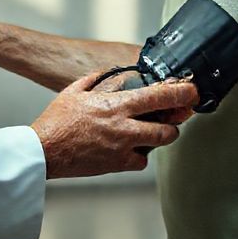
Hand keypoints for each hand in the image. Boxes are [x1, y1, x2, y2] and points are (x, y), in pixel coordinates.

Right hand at [30, 73, 198, 178]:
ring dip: (162, 136)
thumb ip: (95, 79)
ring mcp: (122, 147)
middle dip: (178, 121)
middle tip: (180, 116)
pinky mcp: (117, 165)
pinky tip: (133, 148)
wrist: (46, 150)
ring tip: (159, 130)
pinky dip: (140, 155)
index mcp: (116, 104)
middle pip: (167, 127)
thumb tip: (107, 73)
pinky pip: (140, 161)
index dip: (180, 93)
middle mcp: (124, 126)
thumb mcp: (74, 90)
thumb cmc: (57, 120)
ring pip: (158, 144)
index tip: (191, 90)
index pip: (158, 96)